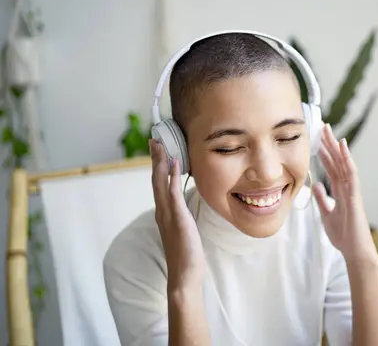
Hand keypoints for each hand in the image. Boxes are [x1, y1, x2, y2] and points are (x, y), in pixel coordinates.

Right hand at [150, 139, 204, 290]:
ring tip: (161, 144)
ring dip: (160, 161)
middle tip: (154, 138)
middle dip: (155, 157)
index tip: (158, 148)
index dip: (158, 165)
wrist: (184, 275)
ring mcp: (167, 215)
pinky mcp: (177, 219)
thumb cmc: (187, 254)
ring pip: (160, 182)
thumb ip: (182, 215)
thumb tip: (185, 205)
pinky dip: (172, 176)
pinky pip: (173, 193)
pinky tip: (174, 162)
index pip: (158, 183)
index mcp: (164, 213)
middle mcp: (162, 211)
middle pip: (155, 178)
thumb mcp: (184, 229)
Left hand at [313, 124, 377, 261]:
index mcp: (340, 191)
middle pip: (338, 161)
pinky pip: (352, 173)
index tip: (317, 139)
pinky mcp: (355, 195)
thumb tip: (316, 185)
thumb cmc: (343, 235)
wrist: (354, 251)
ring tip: (330, 132)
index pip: (332, 167)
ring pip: (345, 163)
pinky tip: (343, 146)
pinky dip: (347, 159)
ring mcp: (352, 190)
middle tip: (323, 126)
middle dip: (330, 144)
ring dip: (337, 147)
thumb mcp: (326, 214)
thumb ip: (323, 199)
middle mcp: (347, 187)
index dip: (325, 153)